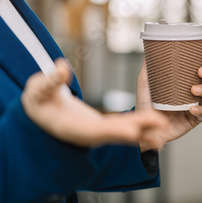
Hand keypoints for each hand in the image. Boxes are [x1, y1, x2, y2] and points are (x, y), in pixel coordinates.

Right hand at [22, 59, 169, 148]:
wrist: (41, 112)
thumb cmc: (37, 101)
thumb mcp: (37, 89)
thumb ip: (49, 81)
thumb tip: (61, 67)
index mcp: (72, 128)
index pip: (96, 131)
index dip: (114, 132)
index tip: (132, 132)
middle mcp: (88, 134)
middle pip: (116, 134)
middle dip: (138, 133)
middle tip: (159, 134)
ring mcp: (97, 132)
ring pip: (123, 131)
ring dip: (144, 130)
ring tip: (164, 129)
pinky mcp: (103, 127)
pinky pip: (124, 125)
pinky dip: (139, 124)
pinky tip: (155, 121)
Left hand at [135, 38, 201, 150]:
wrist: (144, 127)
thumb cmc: (146, 103)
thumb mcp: (145, 81)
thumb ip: (149, 66)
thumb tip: (151, 45)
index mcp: (185, 79)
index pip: (198, 63)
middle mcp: (192, 90)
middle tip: (200, 71)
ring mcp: (195, 104)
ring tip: (193, 90)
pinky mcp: (194, 118)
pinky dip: (199, 110)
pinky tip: (192, 108)